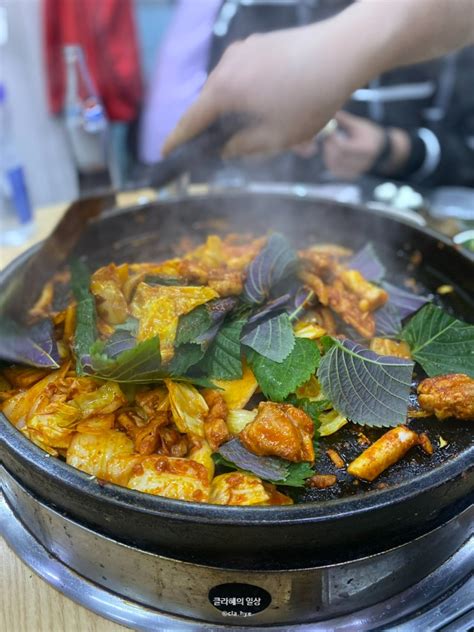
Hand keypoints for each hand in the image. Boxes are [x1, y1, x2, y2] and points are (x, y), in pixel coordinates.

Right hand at [162, 21, 372, 157]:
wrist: (344, 50)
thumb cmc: (311, 99)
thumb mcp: (276, 137)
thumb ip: (243, 147)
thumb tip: (225, 149)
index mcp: (224, 90)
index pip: (190, 120)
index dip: (176, 140)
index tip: (164, 153)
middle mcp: (226, 65)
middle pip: (206, 102)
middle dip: (206, 126)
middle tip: (209, 148)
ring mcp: (243, 49)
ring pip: (224, 86)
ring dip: (228, 109)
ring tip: (242, 129)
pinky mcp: (259, 43)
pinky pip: (240, 73)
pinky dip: (241, 92)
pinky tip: (260, 105)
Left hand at [322, 111, 385, 179]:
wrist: (381, 150)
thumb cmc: (369, 134)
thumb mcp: (359, 125)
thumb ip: (344, 120)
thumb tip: (329, 111)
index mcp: (365, 149)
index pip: (343, 148)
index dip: (332, 139)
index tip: (329, 130)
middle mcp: (361, 163)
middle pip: (337, 157)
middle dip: (328, 145)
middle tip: (326, 136)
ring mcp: (355, 171)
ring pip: (333, 164)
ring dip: (328, 153)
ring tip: (330, 143)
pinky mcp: (350, 176)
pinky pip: (334, 170)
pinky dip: (330, 160)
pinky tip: (332, 152)